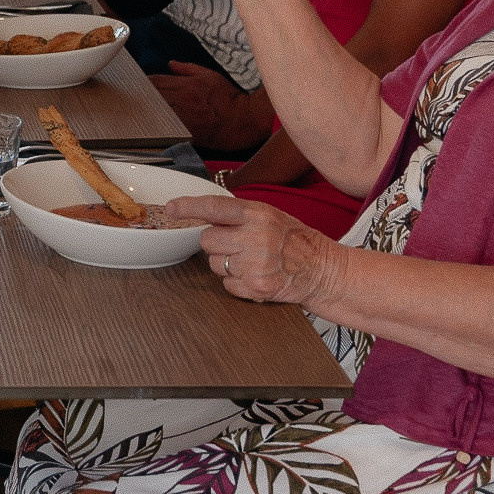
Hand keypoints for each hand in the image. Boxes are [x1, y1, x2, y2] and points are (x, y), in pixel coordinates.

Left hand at [148, 58, 268, 150]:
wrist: (245, 118)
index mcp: (187, 85)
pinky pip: (168, 129)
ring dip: (147, 112)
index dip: (144, 83)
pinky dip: (159, 127)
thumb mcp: (210, 75)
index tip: (137, 86)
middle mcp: (183, 99)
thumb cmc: (230, 98)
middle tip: (133, 100)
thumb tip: (171, 64)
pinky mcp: (188, 132)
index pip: (156, 81)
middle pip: (153, 96)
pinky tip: (152, 128)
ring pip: (157, 112)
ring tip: (139, 114)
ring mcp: (185, 116)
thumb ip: (187, 69)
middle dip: (142, 97)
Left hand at [167, 193, 343, 307]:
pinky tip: (255, 275)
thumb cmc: (295, 240)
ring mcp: (255, 263)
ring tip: (251, 261)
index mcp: (257, 214)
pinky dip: (236, 283)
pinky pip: (226, 284)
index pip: (214, 207)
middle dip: (217, 244)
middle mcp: (255, 237)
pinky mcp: (256, 286)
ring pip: (214, 264)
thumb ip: (239, 215)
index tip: (172, 208)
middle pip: (207, 240)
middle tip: (237, 245)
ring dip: (226, 264)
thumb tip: (204, 215)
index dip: (188, 207)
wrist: (321, 269)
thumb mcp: (270, 215)